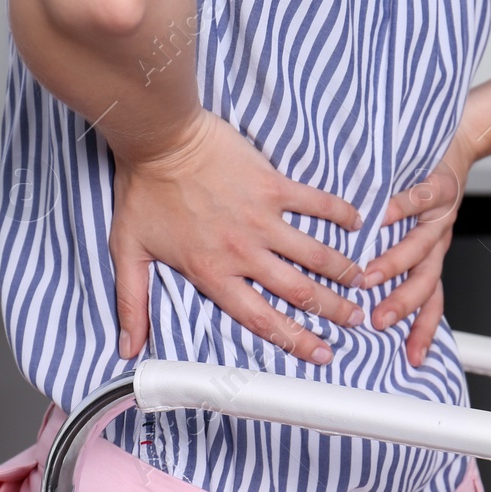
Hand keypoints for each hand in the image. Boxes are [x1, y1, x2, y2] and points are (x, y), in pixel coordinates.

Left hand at [110, 108, 366, 364]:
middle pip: (299, 292)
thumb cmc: (143, 191)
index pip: (261, 319)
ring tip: (363, 282)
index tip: (321, 353)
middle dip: (333, 311)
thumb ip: (132, 302)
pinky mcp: (273, 185)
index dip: (296, 340)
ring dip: (343, 270)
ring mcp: (262, 218)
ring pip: (314, 253)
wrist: (160, 138)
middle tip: (356, 321)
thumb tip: (127, 346)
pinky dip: (339, 213)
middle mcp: (244, 252)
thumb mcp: (128, 251)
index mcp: (213, 273)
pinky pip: (315, 202)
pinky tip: (358, 223)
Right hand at [363, 125, 477, 365]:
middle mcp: (439, 242)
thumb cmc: (425, 187)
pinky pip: (421, 198)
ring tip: (369, 277)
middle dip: (403, 306)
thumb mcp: (409, 232)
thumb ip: (386, 259)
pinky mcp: (440, 184)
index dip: (424, 332)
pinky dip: (400, 208)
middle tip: (377, 322)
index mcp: (431, 258)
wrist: (460, 142)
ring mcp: (441, 215)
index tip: (410, 360)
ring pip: (422, 247)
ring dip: (395, 264)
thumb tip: (349, 289)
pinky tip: (379, 217)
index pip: (431, 304)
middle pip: (427, 283)